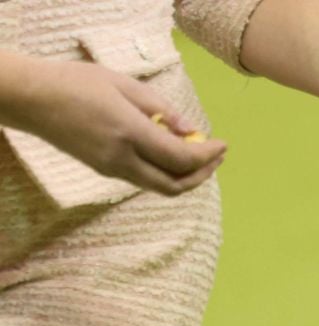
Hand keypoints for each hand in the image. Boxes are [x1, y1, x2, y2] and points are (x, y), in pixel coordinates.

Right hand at [1, 58, 223, 195]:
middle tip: (217, 156)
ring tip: (201, 157)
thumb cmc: (76, 83)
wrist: (32, 99)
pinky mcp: (104, 170)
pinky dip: (166, 173)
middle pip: (175, 184)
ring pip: (160, 187)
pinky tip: (172, 156)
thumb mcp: (123, 84)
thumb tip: (189, 129)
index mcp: (130, 133)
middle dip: (203, 174)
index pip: (181, 158)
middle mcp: (122, 158)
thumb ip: (160, 109)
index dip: (208, 156)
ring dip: (186, 177)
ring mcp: (111, 169)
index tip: (223, 144)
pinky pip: (145, 180)